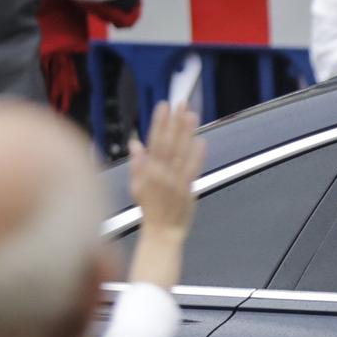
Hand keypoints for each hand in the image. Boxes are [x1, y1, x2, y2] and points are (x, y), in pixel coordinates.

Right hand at [126, 101, 204, 288]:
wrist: (161, 233)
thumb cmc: (150, 210)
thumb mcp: (136, 186)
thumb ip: (137, 163)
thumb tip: (135, 143)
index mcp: (147, 171)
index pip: (152, 141)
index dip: (158, 122)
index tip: (163, 106)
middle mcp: (159, 174)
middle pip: (167, 142)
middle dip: (174, 121)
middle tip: (180, 102)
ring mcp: (174, 181)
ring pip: (180, 152)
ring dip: (186, 132)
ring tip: (191, 114)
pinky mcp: (186, 190)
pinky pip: (191, 170)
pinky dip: (196, 155)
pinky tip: (201, 140)